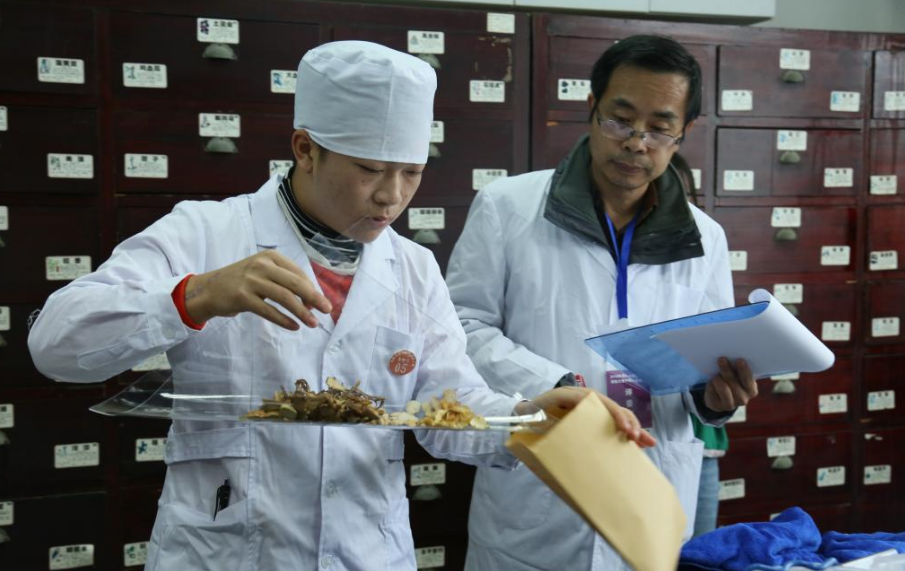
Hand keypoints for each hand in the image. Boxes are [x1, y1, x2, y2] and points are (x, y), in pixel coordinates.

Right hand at [184, 250, 331, 329]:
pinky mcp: (242, 297)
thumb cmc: (241, 281)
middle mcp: (262, 265)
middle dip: (315, 298)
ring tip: (312, 324)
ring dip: (302, 312)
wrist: (209, 289)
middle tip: (327, 311)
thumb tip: (312, 300)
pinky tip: (294, 326)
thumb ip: (284, 281)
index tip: (319, 303)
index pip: (298, 273)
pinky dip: (284, 320)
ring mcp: (251, 281)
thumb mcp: (263, 272)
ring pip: (285, 298)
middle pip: (296, 284)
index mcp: (270, 256)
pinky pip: (269, 311)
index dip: (312, 289)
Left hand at [519, 387, 655, 447]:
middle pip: (613, 409)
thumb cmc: (531, 412)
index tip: (625, 430)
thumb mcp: (538, 410)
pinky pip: (612, 425)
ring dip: (634, 428)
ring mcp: (590, 410)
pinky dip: (626, 433)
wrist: (524, 414)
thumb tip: (561, 413)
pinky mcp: (591, 420)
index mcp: (575, 396)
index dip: (615, 415)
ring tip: (647, 443)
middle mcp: (586, 400)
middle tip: (638, 440)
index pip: (601, 403)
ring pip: (617, 416)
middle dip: (629, 423)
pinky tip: (639, 445)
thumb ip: (547, 410)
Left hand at [704, 357, 757, 411]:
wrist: (719, 398)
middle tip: (721, 359)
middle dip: (727, 370)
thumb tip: (731, 358)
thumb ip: (738, 371)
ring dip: (717, 377)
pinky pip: (712, 391)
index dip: (744, 370)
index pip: (748, 380)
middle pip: (733, 382)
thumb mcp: (737, 377)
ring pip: (722, 387)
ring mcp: (730, 405)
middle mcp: (743, 399)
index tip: (739, 360)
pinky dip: (711, 384)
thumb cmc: (731, 382)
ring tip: (715, 374)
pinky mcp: (717, 406)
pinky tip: (711, 382)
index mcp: (751, 390)